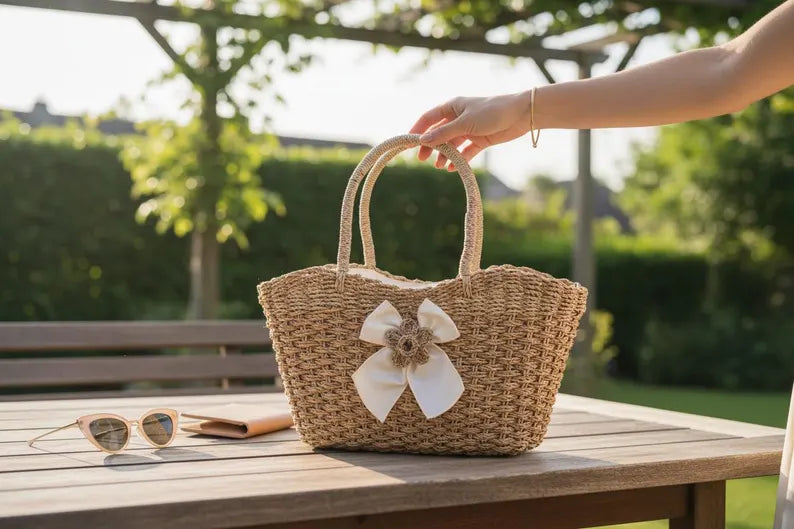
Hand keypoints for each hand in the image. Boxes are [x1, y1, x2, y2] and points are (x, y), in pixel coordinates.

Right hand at [410, 91, 531, 170]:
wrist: (520, 115)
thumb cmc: (491, 112)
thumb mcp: (464, 124)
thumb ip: (443, 133)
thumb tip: (423, 141)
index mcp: (452, 107)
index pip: (428, 118)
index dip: (417, 130)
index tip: (408, 143)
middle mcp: (458, 118)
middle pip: (438, 133)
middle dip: (430, 146)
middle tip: (422, 159)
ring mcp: (469, 129)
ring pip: (451, 143)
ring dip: (444, 154)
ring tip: (439, 166)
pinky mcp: (479, 140)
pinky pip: (465, 151)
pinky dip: (459, 159)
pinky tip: (452, 168)